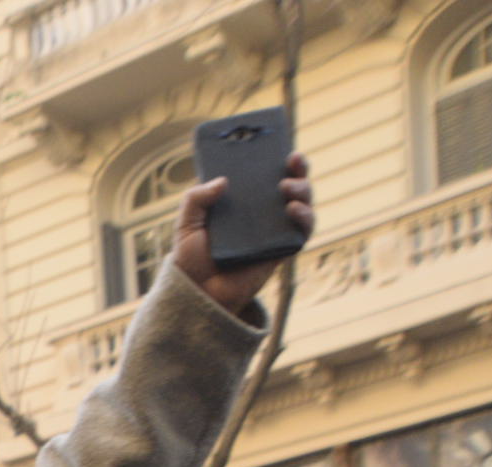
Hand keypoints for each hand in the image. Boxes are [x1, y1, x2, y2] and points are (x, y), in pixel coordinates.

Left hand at [175, 154, 313, 314]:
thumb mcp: (186, 225)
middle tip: (293, 160)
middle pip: (290, 184)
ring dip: (303, 189)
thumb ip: (196, 199)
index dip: (276, 158)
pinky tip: (292, 209)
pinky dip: (305, 217)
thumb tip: (223, 181)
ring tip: (287, 187)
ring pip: (303, 202)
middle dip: (299, 168)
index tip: (279, 145)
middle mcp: (262, 214)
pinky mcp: (283, 249)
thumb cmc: (191, 260)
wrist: (198, 295)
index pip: (264, 175)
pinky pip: (304, 230)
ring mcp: (275, 230)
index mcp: (242, 203)